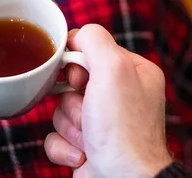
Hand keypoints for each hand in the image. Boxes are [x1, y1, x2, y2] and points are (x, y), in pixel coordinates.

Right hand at [44, 24, 172, 177]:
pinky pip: (57, 135)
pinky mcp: (88, 145)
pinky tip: (85, 153)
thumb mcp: (113, 68)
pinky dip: (65, 146)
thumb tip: (77, 37)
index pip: (93, 49)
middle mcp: (121, 96)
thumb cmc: (123, 129)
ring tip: (90, 137)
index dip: (77, 62)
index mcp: (134, 72)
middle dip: (73, 100)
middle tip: (87, 111)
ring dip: (70, 125)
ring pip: (62, 109)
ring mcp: (104, 123)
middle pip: (72, 81)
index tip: (79, 76)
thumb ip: (94, 39)